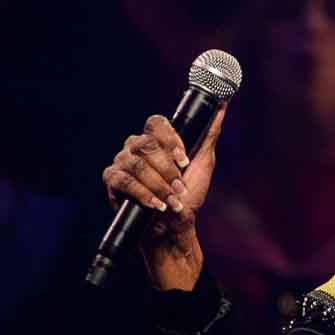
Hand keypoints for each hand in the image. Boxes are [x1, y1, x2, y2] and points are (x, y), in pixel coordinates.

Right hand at [101, 106, 226, 289]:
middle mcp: (135, 147)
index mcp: (156, 140)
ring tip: (171, 199)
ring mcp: (122, 163)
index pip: (156, 123)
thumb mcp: (203, 164)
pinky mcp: (112, 182)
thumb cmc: (188, 196)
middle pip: (146, 144)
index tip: (184, 160)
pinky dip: (144, 194)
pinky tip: (157, 205)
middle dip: (167, 169)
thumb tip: (222, 105)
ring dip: (158, 184)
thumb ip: (209, 134)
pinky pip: (124, 181)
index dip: (170, 139)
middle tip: (180, 186)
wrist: (174, 229)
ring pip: (136, 163)